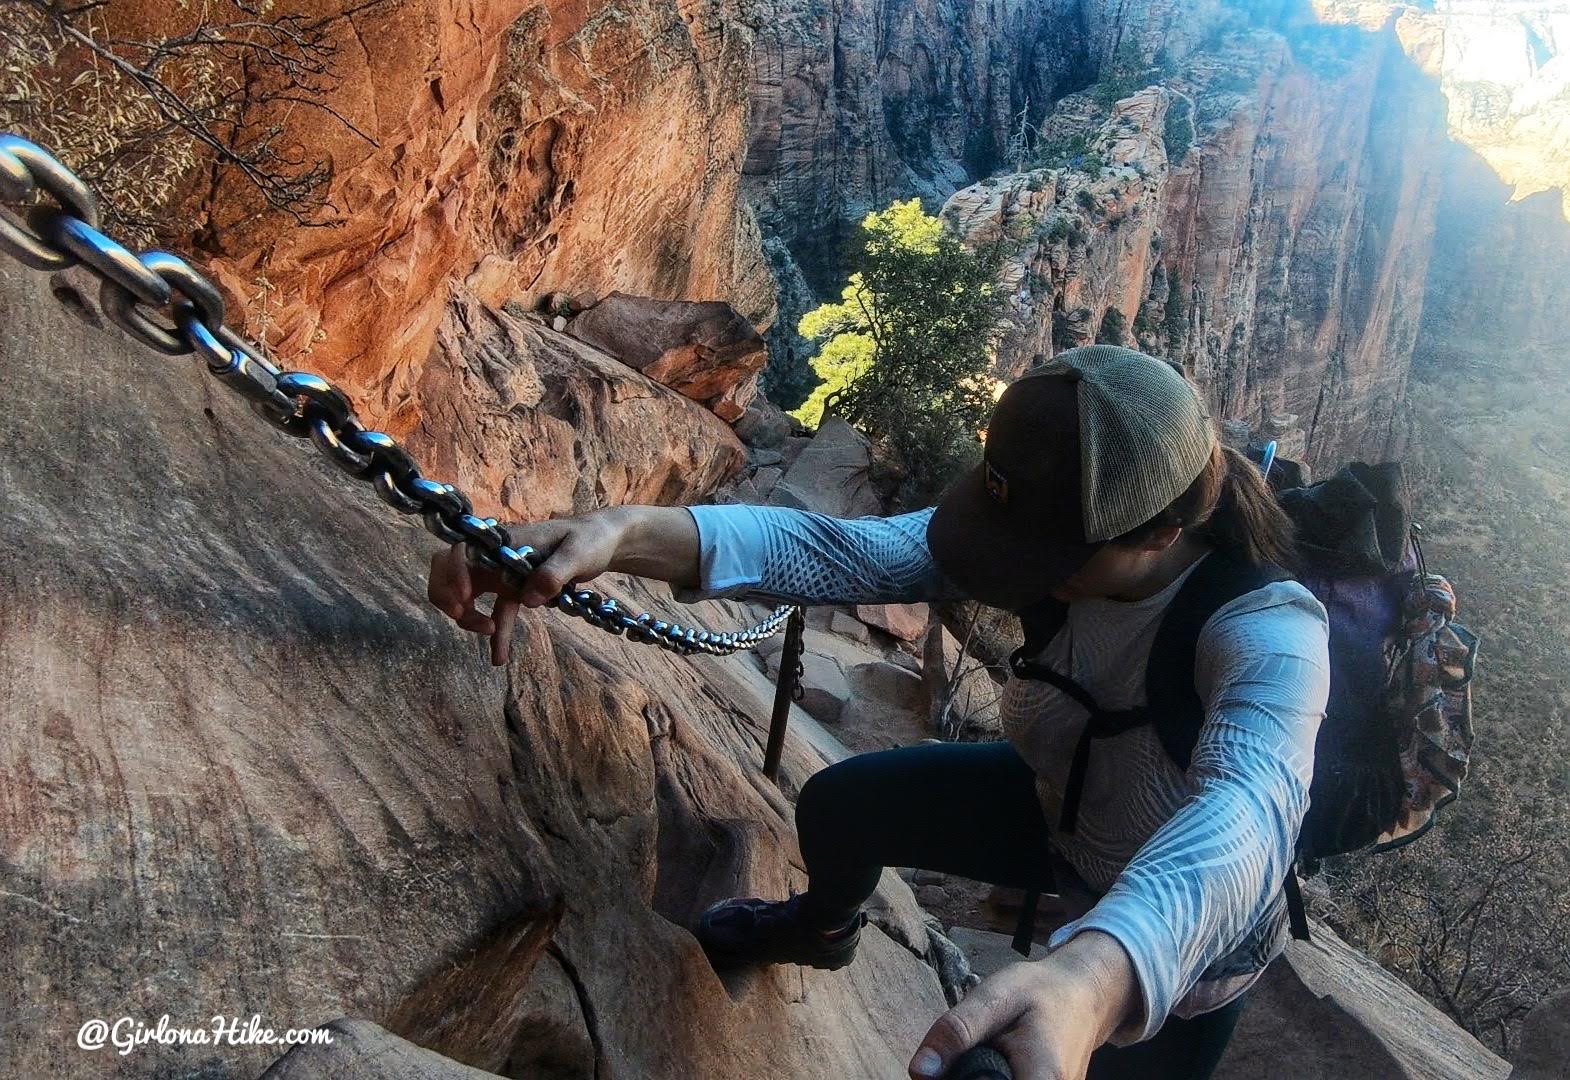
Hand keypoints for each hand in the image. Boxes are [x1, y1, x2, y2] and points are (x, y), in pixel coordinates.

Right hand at [426, 511, 626, 665]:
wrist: (603, 542)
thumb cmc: (590, 539)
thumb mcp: (578, 553)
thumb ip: (555, 573)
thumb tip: (529, 599)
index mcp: (507, 540)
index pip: (463, 551)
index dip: (454, 573)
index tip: (464, 599)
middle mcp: (498, 555)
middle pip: (450, 569)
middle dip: (446, 594)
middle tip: (462, 614)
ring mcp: (504, 572)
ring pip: (466, 593)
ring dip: (467, 615)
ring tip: (487, 632)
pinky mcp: (516, 589)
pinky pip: (498, 613)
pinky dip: (496, 634)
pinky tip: (499, 659)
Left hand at [908, 932, 1137, 1079]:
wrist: (1084, 992)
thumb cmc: (1041, 990)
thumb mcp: (995, 996)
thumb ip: (957, 1032)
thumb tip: (919, 1071)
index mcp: (1040, 1078)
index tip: (951, 1065)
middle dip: (968, 1077)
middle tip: (969, 1051)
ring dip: (977, 1077)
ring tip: (987, 1050)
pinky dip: (992, 1077)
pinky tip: (994, 1060)